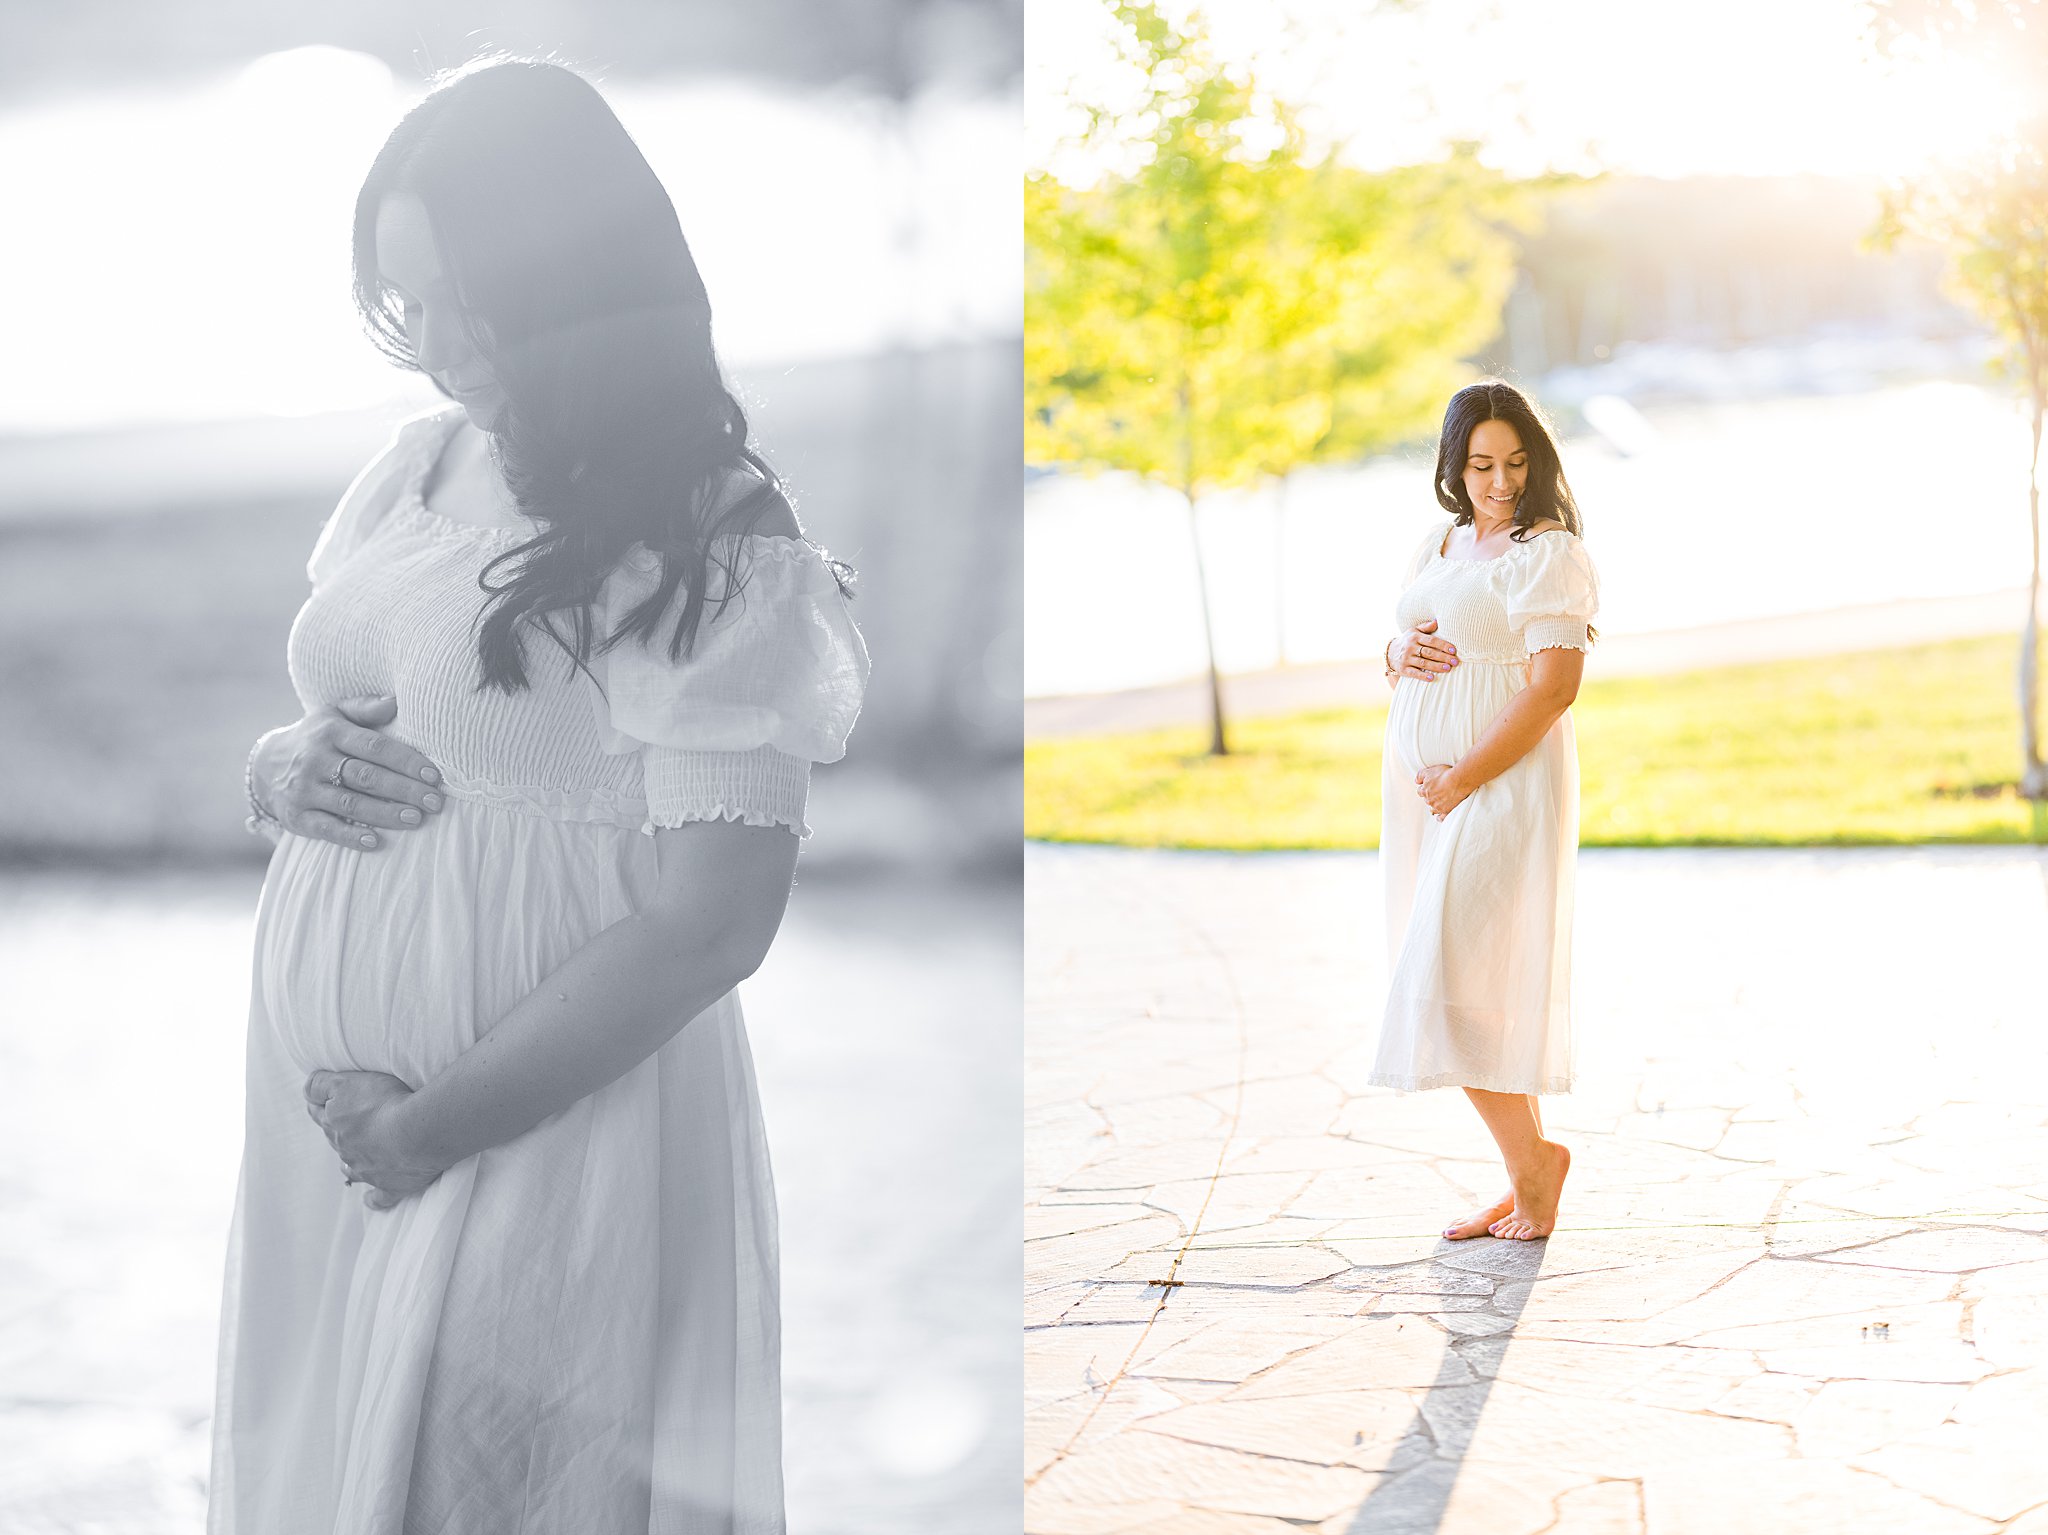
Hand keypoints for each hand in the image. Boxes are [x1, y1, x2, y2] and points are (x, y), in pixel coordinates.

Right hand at [250, 695, 445, 852]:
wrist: (266, 764)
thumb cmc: (318, 737)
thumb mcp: (335, 714)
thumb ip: (366, 708)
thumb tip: (398, 700)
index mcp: (332, 733)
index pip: (376, 747)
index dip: (407, 762)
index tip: (434, 776)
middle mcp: (316, 760)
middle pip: (367, 777)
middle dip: (404, 790)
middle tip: (435, 803)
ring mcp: (304, 789)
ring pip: (350, 803)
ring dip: (385, 813)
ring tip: (416, 819)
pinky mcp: (296, 816)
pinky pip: (325, 827)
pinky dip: (349, 836)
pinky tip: (374, 841)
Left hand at [304, 1068, 445, 1209]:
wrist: (418, 1132)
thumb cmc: (385, 1103)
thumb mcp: (345, 1083)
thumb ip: (320, 1085)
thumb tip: (305, 1091)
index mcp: (335, 1125)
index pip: (319, 1113)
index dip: (320, 1105)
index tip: (322, 1101)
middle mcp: (346, 1151)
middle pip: (335, 1140)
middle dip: (337, 1132)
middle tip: (348, 1122)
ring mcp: (367, 1171)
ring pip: (351, 1168)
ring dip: (351, 1163)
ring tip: (356, 1158)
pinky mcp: (391, 1186)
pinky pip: (379, 1197)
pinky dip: (373, 1199)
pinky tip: (368, 1200)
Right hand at [1392, 620, 1458, 681]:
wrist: (1390, 652)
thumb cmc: (1408, 640)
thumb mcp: (1414, 631)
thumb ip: (1426, 627)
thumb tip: (1437, 621)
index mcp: (1415, 637)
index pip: (1431, 640)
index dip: (1443, 645)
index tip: (1453, 650)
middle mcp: (1410, 647)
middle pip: (1429, 652)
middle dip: (1443, 657)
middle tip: (1455, 662)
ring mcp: (1406, 659)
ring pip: (1423, 663)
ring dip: (1436, 666)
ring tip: (1448, 668)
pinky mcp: (1403, 669)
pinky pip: (1414, 673)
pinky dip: (1422, 676)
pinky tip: (1432, 678)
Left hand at [1415, 764, 1473, 819]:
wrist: (1458, 781)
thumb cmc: (1444, 774)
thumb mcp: (1429, 771)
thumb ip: (1420, 776)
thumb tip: (1416, 781)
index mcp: (1425, 791)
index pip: (1420, 791)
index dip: (1424, 788)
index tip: (1428, 786)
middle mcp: (1430, 800)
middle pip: (1426, 800)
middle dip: (1430, 797)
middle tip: (1436, 792)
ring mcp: (1438, 807)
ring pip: (1432, 809)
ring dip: (1434, 806)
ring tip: (1438, 804)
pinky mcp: (1447, 811)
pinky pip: (1441, 818)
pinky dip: (1440, 818)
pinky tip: (1439, 817)